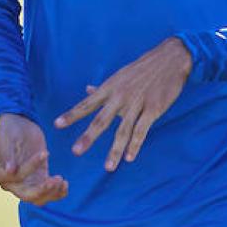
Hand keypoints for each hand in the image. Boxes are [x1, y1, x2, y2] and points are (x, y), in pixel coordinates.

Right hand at [0, 113, 67, 205]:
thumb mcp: (6, 138)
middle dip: (42, 189)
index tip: (45, 152)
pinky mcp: (38, 181)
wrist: (18, 126)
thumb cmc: (10, 130)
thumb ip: (7, 154)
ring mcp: (25, 185)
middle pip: (26, 195)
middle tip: (57, 178)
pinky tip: (65, 184)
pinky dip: (57, 193)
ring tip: (61, 180)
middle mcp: (10, 184)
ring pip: (38, 199)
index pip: (15, 177)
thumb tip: (10, 171)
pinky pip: (48, 194)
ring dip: (51, 193)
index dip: (30, 167)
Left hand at [54, 37, 192, 170]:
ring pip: (123, 130)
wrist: (170, 59)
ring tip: (108, 167)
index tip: (57, 124)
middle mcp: (120, 96)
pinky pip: (142, 129)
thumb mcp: (120, 75)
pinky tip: (130, 158)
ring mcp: (137, 103)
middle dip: (88, 136)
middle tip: (76, 151)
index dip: (72, 114)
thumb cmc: (142, 68)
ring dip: (115, 150)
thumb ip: (103, 87)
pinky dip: (136, 144)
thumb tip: (87, 89)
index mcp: (110, 88)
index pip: (87, 104)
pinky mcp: (153, 108)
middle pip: (101, 120)